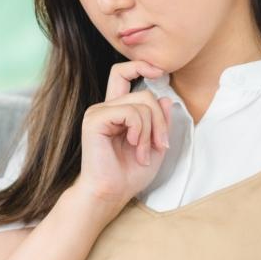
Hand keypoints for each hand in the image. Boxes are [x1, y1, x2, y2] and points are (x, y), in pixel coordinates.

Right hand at [73, 61, 174, 208]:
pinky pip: (130, 112)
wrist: (111, 193)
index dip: (140, 65)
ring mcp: (98, 112)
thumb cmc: (129, 174)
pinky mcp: (95, 120)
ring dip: (151, 131)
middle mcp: (105, 107)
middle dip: (161, 120)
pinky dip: (140, 131)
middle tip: (161, 145)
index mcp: (116, 110)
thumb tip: (165, 98)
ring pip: (141, 104)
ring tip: (144, 153)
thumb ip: (160, 121)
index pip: (123, 74)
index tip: (159, 71)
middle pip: (145, 93)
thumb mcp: (155, 144)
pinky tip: (134, 146)